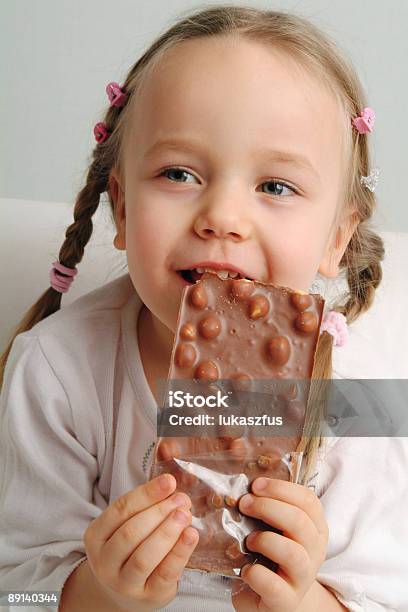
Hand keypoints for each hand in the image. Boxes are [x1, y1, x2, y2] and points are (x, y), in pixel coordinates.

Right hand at [83, 473, 198, 610]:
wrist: (127, 590)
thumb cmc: (130, 548)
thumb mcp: (127, 525)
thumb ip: (146, 507)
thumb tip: (172, 488)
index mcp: (96, 536)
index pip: (120, 510)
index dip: (146, 494)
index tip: (169, 481)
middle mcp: (105, 562)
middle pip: (130, 533)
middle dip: (159, 512)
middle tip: (181, 499)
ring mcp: (124, 583)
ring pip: (144, 557)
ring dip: (168, 531)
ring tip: (185, 515)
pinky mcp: (148, 596)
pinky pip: (164, 574)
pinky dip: (179, 552)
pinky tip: (191, 535)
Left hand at [232, 477, 327, 611]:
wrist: (278, 602)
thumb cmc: (274, 557)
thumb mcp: (278, 529)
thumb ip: (270, 507)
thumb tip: (247, 484)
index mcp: (315, 528)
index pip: (308, 500)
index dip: (280, 488)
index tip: (255, 484)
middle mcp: (314, 551)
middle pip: (299, 521)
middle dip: (267, 507)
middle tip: (244, 504)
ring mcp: (302, 578)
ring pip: (292, 552)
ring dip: (264, 540)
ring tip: (248, 540)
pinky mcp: (286, 601)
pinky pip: (273, 585)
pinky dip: (255, 574)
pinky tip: (246, 570)